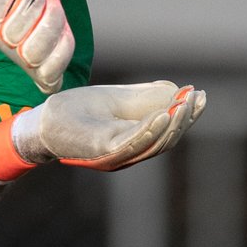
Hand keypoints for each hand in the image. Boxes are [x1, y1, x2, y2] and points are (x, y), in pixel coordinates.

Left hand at [0, 81, 206, 182]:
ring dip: (173, 125)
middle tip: (196, 98)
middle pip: (165, 140)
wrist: (45, 120)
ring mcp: (117, 155)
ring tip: (185, 105)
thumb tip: (177, 91)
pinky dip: (150, 130)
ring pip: (153, 144)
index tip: (200, 95)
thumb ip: (146, 98)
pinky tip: (163, 115)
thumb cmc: (79, 111)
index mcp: (136, 140)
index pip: (167, 130)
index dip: (186, 115)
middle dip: (184, 119)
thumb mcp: (119, 99)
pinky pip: (132, 143)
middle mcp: (129, 152)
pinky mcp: (103, 152)